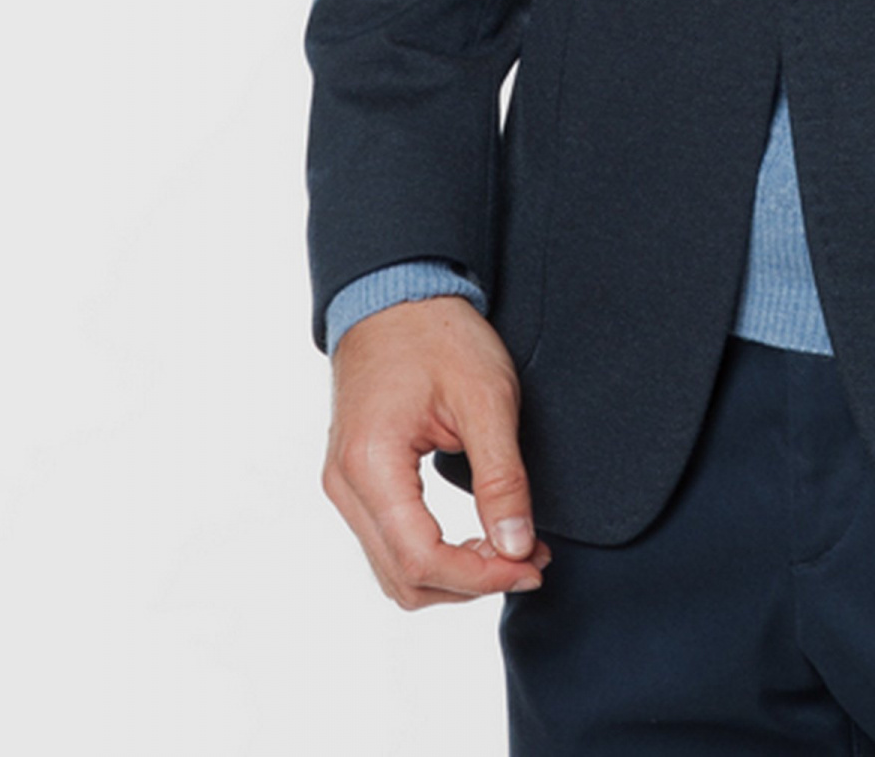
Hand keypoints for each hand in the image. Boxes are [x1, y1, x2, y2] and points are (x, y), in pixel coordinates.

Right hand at [322, 293, 552, 608]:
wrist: (395, 293)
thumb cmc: (438, 333)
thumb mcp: (486, 398)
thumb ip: (502, 478)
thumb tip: (517, 547)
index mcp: (371, 464)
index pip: (422, 560)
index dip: (481, 577)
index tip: (530, 566)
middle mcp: (344, 485)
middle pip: (404, 579)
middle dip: (472, 581)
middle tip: (530, 559)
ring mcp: (344, 486)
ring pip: (394, 571)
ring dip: (454, 575)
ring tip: (511, 549)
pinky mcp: (355, 481)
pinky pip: (390, 544)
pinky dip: (435, 555)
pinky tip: (478, 537)